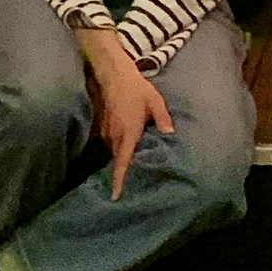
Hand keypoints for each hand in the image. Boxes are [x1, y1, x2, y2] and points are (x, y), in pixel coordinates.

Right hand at [85, 28, 174, 197]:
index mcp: (128, 134)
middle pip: (119, 158)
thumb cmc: (136, 89)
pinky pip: (110, 140)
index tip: (115, 196)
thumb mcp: (155, 102)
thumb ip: (163, 119)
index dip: (119, 180)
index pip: (122, 162)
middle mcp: (114, 136)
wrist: (114, 74)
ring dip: (122, 153)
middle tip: (136, 173)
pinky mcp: (101, 125)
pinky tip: (126, 136)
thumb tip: (170, 134)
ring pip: (114, 149)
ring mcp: (106, 131)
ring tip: (133, 154)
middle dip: (125, 167)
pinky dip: (117, 143)